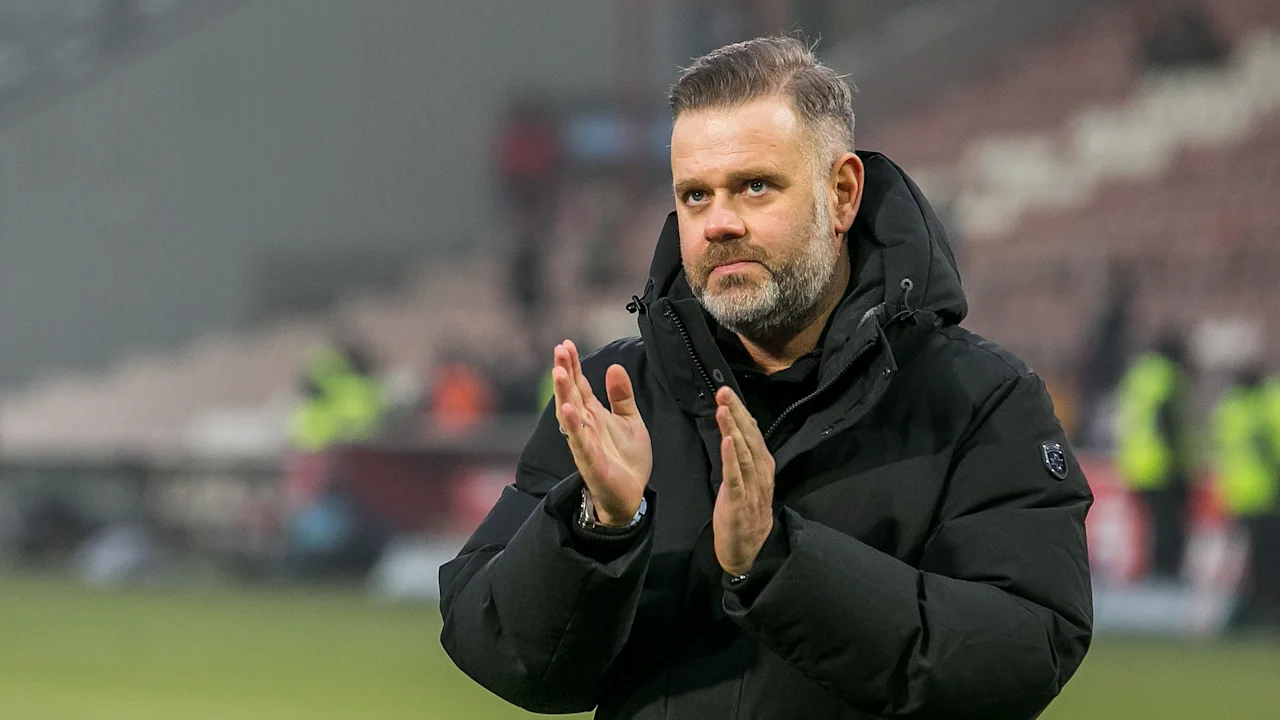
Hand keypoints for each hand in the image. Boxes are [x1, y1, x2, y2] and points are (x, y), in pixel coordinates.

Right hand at [553, 340, 651, 526]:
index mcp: (594, 415)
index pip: (579, 385)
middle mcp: (585, 426)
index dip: (573, 365)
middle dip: (564, 372)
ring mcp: (585, 443)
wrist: (633, 496)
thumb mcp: (630, 421)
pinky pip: (579, 441)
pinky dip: (572, 426)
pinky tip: (568, 409)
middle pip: (571, 394)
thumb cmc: (627, 460)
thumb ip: (622, 396)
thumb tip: (614, 366)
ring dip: (563, 393)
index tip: (566, 344)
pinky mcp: (590, 461)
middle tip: (559, 349)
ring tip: (559, 372)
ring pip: (569, 414)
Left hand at [712, 386, 775, 575]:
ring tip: (724, 409)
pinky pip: (735, 478)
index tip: (728, 391)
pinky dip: (732, 459)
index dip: (741, 411)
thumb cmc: (745, 511)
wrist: (748, 549)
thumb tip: (741, 424)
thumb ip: (747, 453)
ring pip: (743, 454)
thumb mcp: (749, 478)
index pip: (752, 432)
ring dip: (733, 430)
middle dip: (736, 413)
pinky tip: (727, 442)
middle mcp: (761, 473)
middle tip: (724, 391)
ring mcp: (751, 488)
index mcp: (762, 465)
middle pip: (749, 438)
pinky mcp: (739, 503)